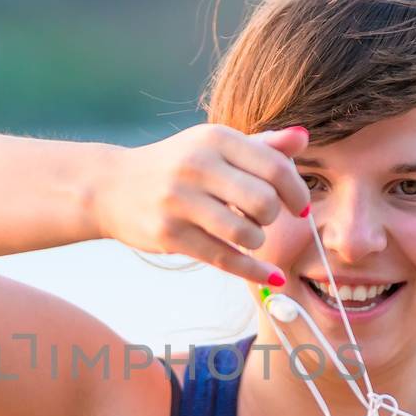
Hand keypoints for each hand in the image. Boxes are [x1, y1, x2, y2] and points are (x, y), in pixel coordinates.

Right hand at [96, 123, 311, 286]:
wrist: (112, 186)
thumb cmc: (175, 164)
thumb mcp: (214, 146)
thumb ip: (261, 145)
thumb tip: (303, 138)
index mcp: (215, 138)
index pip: (275, 167)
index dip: (297, 192)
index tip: (301, 207)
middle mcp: (196, 166)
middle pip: (264, 202)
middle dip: (273, 217)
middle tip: (264, 219)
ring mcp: (180, 201)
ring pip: (245, 233)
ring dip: (257, 241)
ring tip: (247, 235)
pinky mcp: (169, 234)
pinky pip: (224, 259)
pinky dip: (253, 271)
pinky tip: (269, 277)